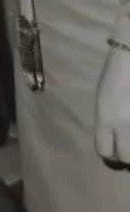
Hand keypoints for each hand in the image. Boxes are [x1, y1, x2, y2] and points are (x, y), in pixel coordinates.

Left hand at [96, 45, 129, 164]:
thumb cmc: (117, 75)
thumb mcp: (104, 99)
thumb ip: (107, 120)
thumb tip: (113, 138)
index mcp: (105, 118)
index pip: (104, 151)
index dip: (112, 154)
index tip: (117, 150)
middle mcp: (124, 124)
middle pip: (126, 157)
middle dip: (129, 155)